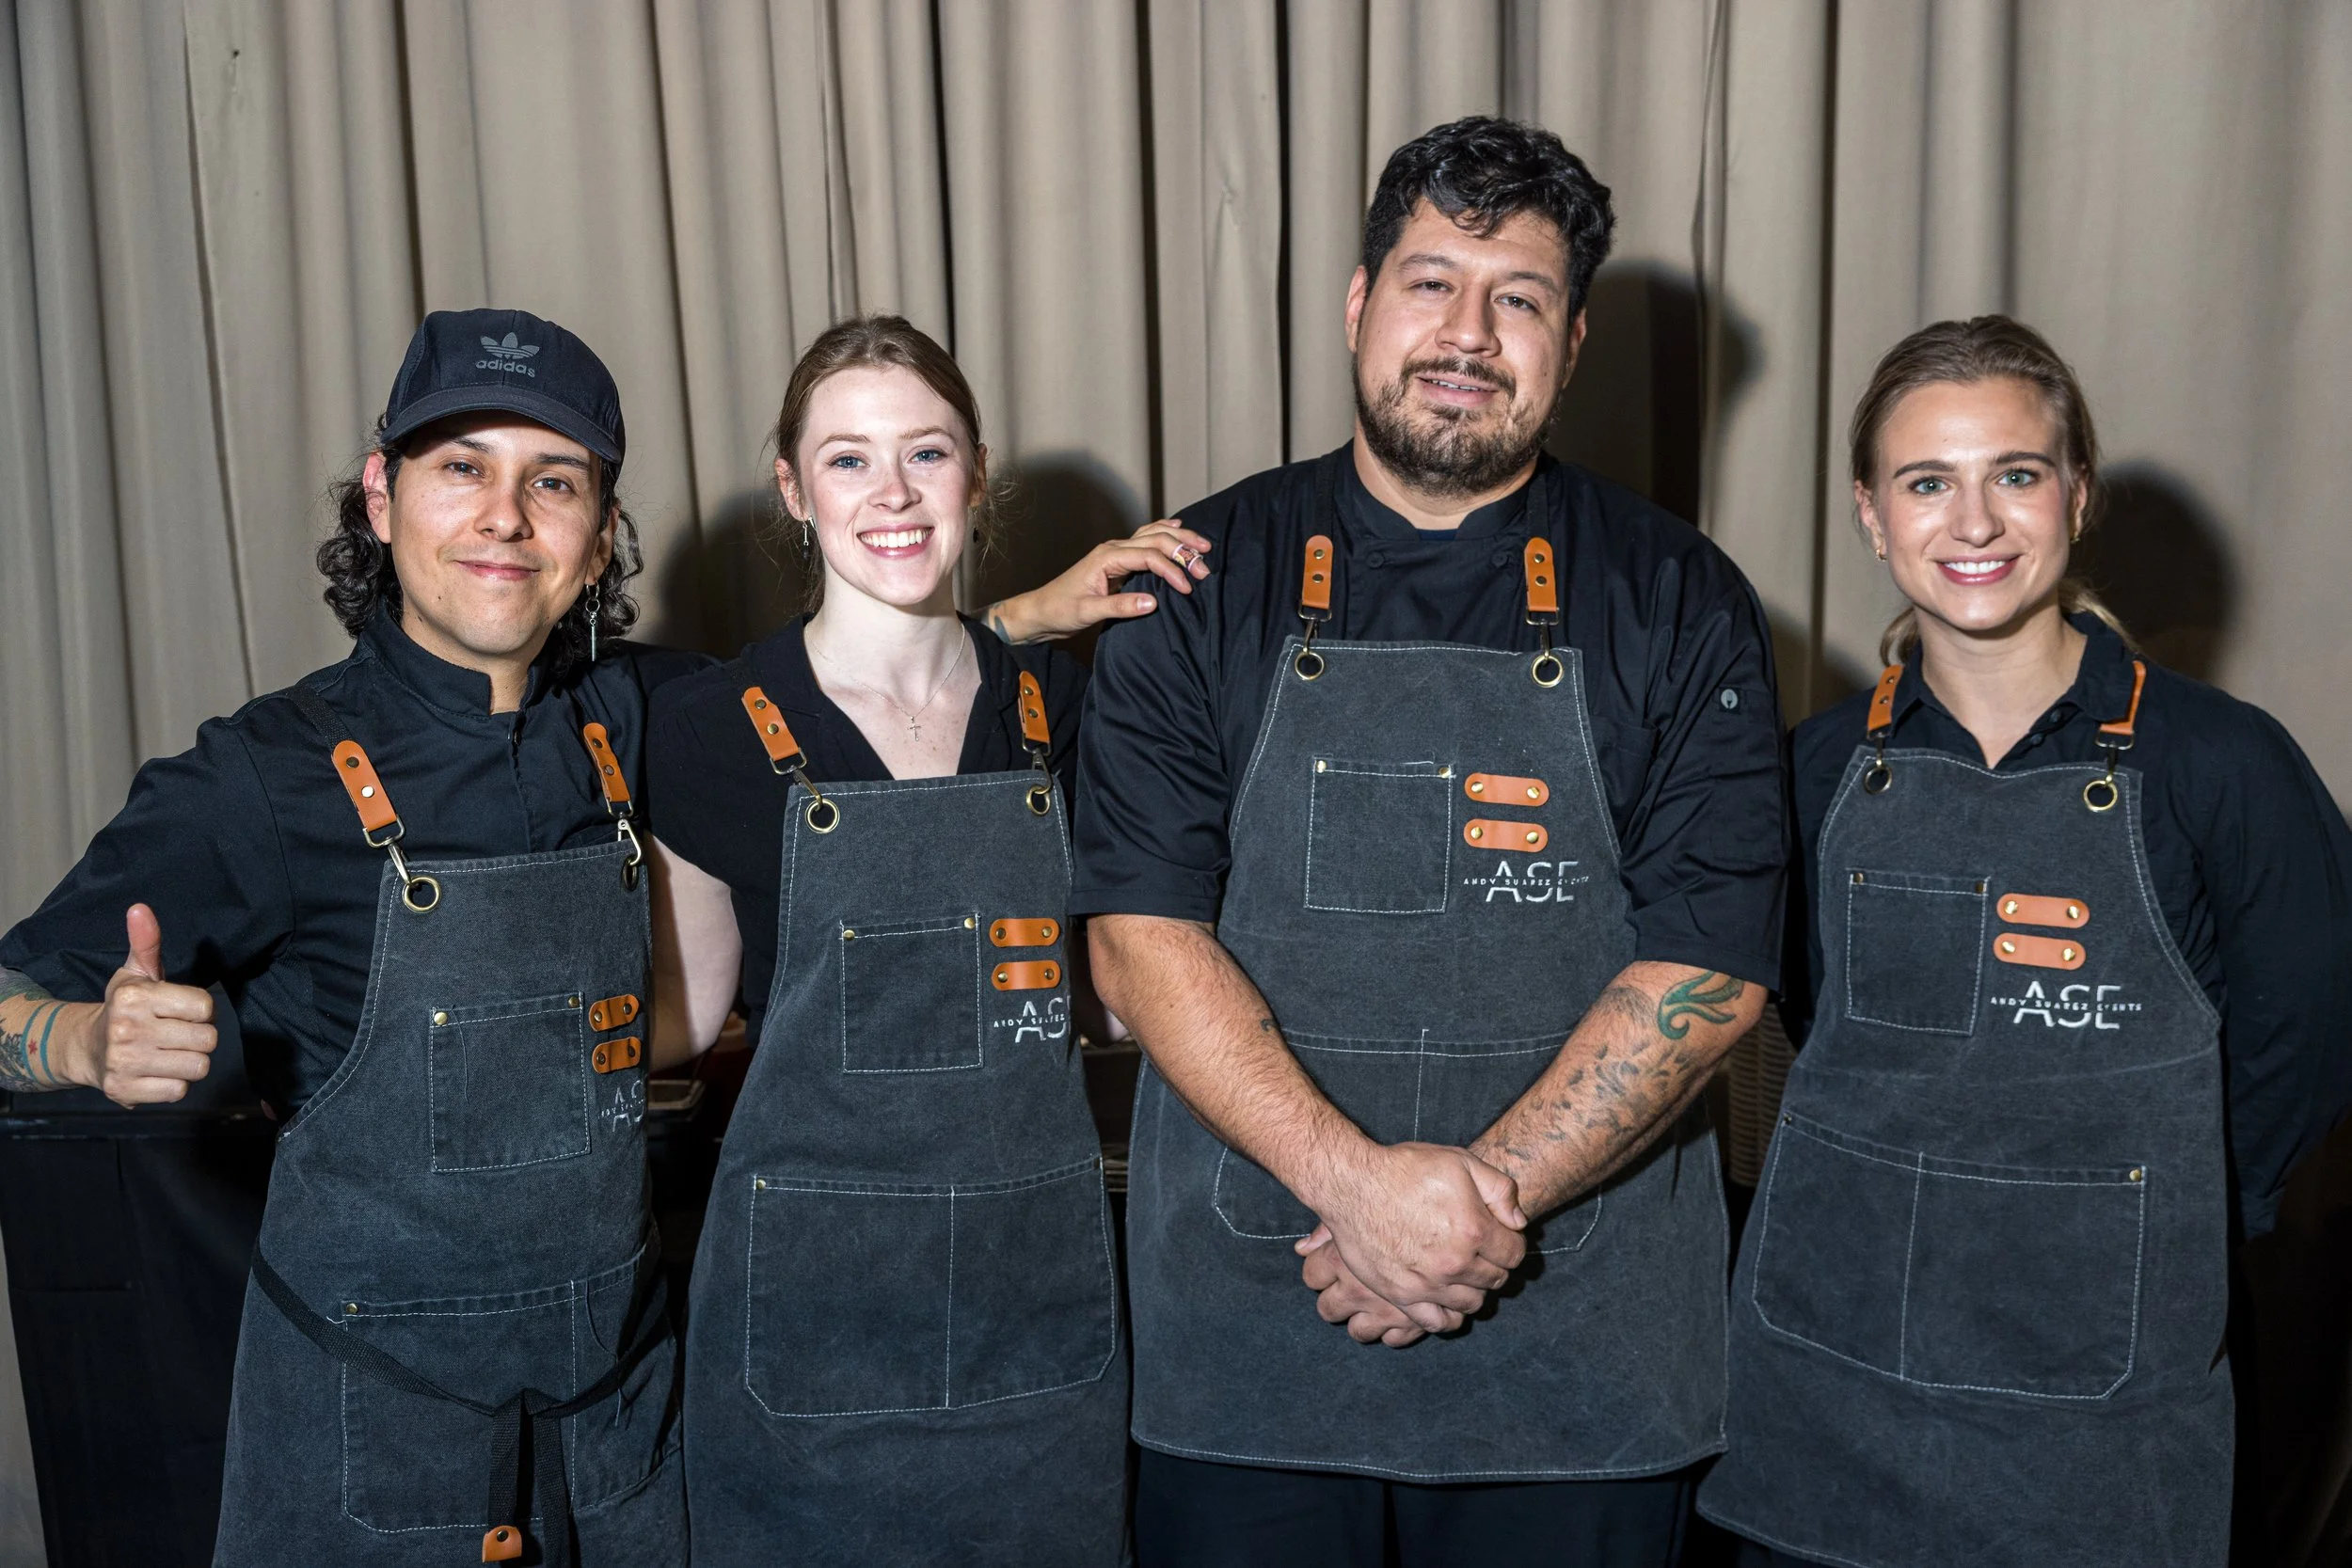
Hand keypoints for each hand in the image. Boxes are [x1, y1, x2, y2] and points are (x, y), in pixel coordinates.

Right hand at [56, 905, 217, 1106]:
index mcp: (135, 997)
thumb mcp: (135, 972)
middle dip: (199, 1037)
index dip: (200, 1010)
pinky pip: (179, 1091)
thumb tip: (140, 908)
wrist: (86, 1048)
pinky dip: (174, 1084)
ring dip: (189, 1061)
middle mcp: (128, 1030)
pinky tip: (158, 1071)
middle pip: (207, 1040)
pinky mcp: (126, 1091)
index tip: (182, 1010)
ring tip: (169, 1051)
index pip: (205, 1007)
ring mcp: (126, 1063)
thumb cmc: (124, 1007)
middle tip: (177, 1033)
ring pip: (198, 1067)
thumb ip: (146, 942)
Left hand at [984, 520, 1211, 642]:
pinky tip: (1178, 529)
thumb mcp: (1088, 612)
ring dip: (1179, 540)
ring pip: (1153, 535)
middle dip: (1184, 551)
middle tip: (1205, 568)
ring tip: (1203, 546)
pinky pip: (1146, 541)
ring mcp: (1116, 552)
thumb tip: (1154, 602)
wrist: (1041, 611)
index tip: (1188, 588)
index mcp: (1107, 557)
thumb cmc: (1060, 610)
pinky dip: (1165, 535)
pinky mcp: (1118, 560)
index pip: (1149, 556)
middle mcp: (1113, 548)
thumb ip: (1121, 607)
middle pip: (1156, 539)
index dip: (1172, 570)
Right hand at [1294, 1142, 1526, 1334]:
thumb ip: (1500, 1190)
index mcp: (1474, 1230)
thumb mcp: (1460, 1162)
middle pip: (1495, 1279)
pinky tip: (1447, 1299)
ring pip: (1471, 1303)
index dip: (1511, 1242)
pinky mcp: (1402, 1296)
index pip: (1514, 1253)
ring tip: (1463, 1272)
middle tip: (1481, 1250)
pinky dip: (1449, 1316)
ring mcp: (1428, 1284)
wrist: (1353, 1185)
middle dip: (1494, 1264)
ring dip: (1475, 1289)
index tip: (1500, 1235)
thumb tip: (1519, 1222)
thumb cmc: (1406, 1169)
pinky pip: (1437, 1322)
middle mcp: (1455, 1263)